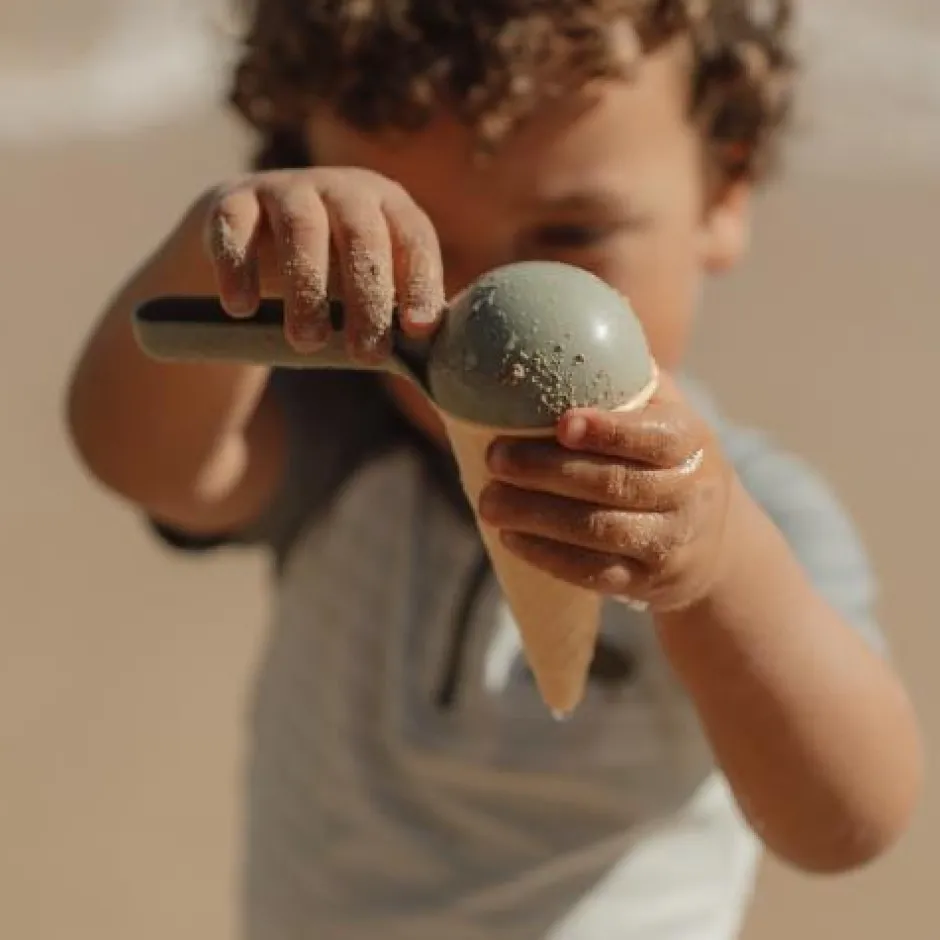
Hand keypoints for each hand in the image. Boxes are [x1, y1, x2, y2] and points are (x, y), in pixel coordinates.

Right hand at [201, 167, 444, 358]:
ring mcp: (286, 189)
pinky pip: (235, 227)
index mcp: (388, 207)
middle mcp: (342, 190)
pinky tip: (241, 309)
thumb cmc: (330, 274)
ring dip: (306, 289)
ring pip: (301, 230)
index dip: (419, 282)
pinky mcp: (233, 201)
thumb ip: (396, 312)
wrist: (251, 238)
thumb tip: (428, 359)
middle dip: (366, 297)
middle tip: (365, 355)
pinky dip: (238, 268)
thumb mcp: (368, 285)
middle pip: (361, 236)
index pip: (413, 239)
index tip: (418, 329)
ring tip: (307, 342)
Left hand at [478, 373, 734, 611]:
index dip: (610, 431)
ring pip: (602, 532)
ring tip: (488, 502)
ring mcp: (671, 543)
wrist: (715, 544)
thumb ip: (626, 377)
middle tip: (495, 459)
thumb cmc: (666, 461)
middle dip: (549, 473)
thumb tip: (577, 313)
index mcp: (692, 440)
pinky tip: (511, 538)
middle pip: (617, 485)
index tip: (561, 422)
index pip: (657, 436)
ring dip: (538, 517)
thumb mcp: (664, 414)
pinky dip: (549, 557)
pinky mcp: (649, 583)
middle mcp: (690, 493)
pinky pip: (597, 574)